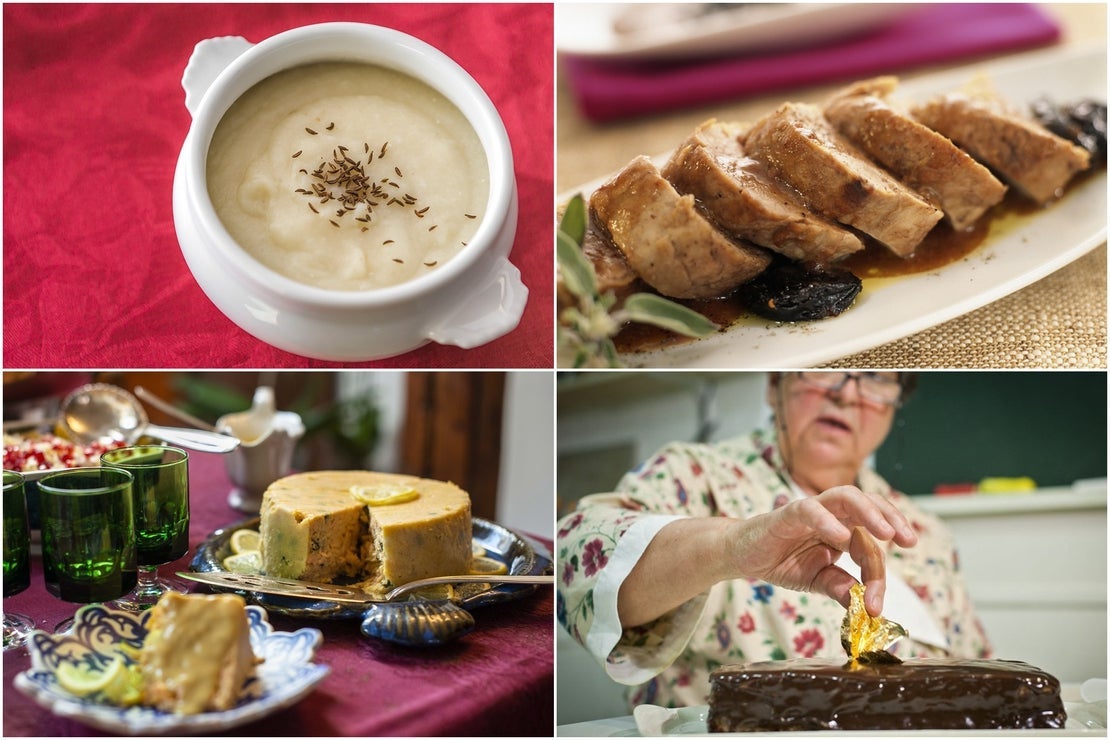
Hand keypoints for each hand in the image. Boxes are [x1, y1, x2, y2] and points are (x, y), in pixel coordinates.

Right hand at [725, 485, 917, 615]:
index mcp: (843, 530)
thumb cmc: (781, 560)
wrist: (742, 556)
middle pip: (869, 504)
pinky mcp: (787, 514)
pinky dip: (827, 521)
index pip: (870, 545)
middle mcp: (832, 516)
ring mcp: (811, 511)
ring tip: (886, 532)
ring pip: (846, 496)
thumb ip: (840, 587)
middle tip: (909, 539)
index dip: (877, 575)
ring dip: (870, 512)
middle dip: (892, 518)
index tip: (876, 606)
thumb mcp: (817, 580)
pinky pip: (810, 510)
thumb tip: (864, 605)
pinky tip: (839, 537)